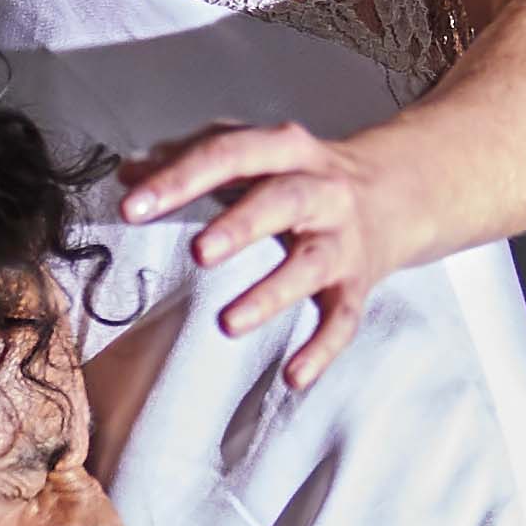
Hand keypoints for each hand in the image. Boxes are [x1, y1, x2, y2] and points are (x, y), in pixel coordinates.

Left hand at [115, 115, 409, 388]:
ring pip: (312, 264)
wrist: (397, 192)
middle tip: (198, 253)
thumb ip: (191, 158)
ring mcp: (342, 239)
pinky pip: (344, 319)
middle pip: (282, 200)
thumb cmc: (301, 175)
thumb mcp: (254, 155)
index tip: (131, 207)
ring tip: (227, 323)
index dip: (179, 179)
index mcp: (284, 150)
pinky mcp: (357, 284)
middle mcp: (320, 189)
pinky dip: (321, 349)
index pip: (229, 154)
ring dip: (272, 293)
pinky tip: (293, 376)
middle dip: (241, 225)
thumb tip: (127, 173)